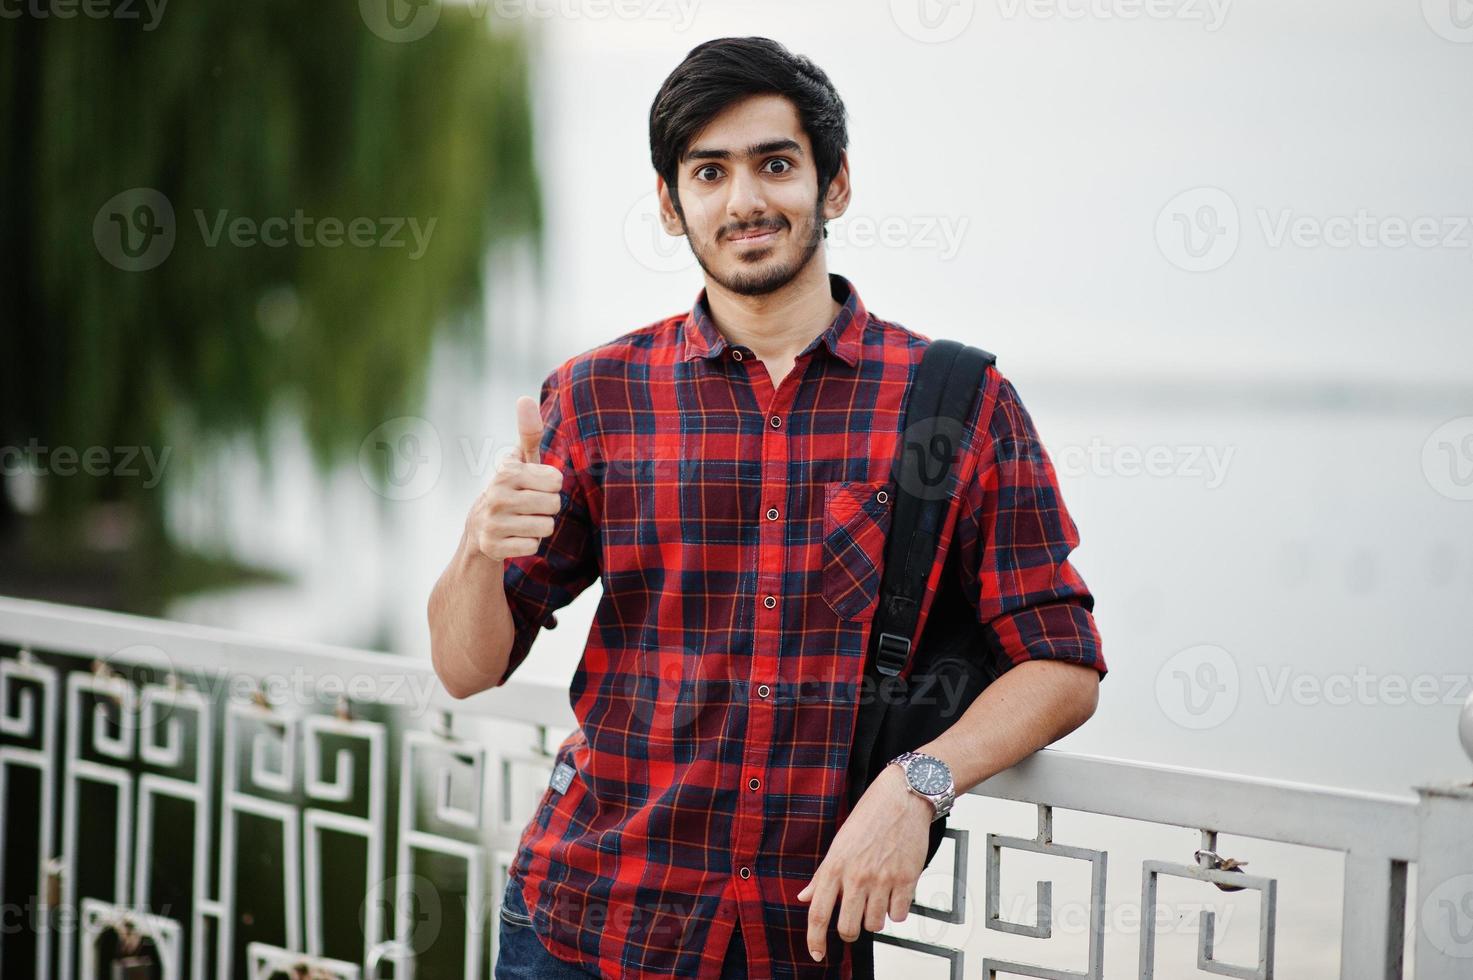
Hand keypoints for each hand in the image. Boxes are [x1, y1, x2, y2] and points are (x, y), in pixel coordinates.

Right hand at [467, 395, 563, 561]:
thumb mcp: (520, 461)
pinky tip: (514, 536)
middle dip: (547, 508)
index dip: (550, 486)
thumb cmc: (512, 488)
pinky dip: (529, 543)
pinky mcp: (493, 547)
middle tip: (528, 506)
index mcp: (507, 471)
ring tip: (522, 520)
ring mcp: (493, 522)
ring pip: (546, 527)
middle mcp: (496, 495)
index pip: (556, 481)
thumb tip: (525, 397)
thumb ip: (528, 432)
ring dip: (539, 527)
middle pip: (554, 505)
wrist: (480, 528)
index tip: (533, 486)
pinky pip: (533, 546)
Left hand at [795, 763, 931, 961]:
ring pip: (875, 925)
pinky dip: (898, 910)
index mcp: (835, 866)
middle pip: (847, 928)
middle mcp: (856, 876)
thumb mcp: (838, 843)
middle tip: (854, 920)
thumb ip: (822, 875)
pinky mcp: (906, 880)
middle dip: (849, 932)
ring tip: (877, 898)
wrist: (901, 798)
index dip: (814, 939)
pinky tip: (895, 892)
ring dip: (875, 918)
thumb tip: (804, 897)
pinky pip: (900, 915)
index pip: (817, 913)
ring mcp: (882, 880)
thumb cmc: (869, 817)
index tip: (817, 954)